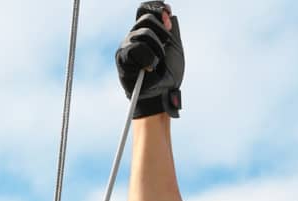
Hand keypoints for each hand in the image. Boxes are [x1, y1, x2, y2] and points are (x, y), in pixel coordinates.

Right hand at [116, 2, 183, 118]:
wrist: (164, 93)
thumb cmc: (169, 73)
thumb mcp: (175, 47)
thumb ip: (171, 28)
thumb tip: (167, 9)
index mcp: (144, 31)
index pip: (144, 9)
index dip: (156, 8)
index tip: (168, 13)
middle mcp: (133, 36)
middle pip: (146, 18)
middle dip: (162, 32)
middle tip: (166, 47)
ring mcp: (126, 45)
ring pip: (143, 33)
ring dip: (158, 50)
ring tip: (157, 63)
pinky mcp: (122, 57)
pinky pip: (137, 48)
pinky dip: (150, 58)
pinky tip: (149, 68)